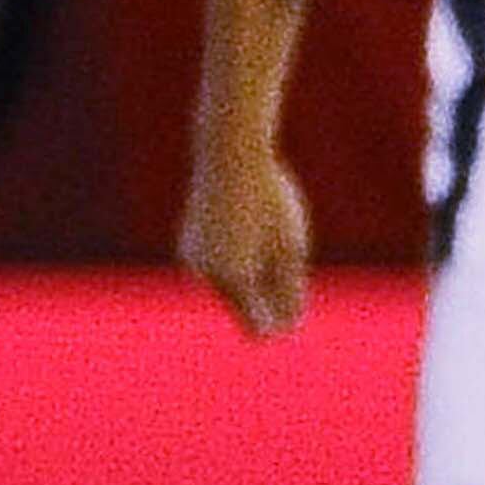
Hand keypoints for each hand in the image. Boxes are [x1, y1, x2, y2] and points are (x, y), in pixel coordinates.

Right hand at [181, 152, 310, 338]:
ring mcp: (192, 261)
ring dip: (251, 272)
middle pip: (245, 303)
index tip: (295, 316)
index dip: (280, 324)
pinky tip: (243, 223)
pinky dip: (237, 256)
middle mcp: (206, 276)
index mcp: (234, 278)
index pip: (258, 325)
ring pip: (230, 284)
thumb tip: (288, 326)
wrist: (229, 159)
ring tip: (262, 228)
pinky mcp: (188, 247)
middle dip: (267, 292)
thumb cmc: (269, 200)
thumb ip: (289, 288)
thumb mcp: (291, 245)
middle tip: (279, 245)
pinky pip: (218, 265)